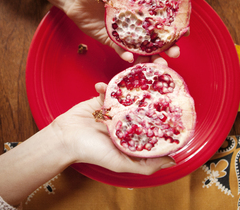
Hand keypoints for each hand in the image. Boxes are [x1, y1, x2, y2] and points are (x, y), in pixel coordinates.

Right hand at [51, 67, 174, 174]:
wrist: (65, 139)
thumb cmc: (92, 153)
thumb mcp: (121, 163)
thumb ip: (146, 165)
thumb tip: (172, 161)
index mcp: (133, 137)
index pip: (153, 125)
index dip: (164, 116)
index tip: (174, 104)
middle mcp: (125, 123)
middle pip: (143, 107)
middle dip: (151, 95)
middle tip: (159, 82)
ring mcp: (114, 110)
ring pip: (128, 95)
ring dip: (132, 85)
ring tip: (139, 74)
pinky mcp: (101, 101)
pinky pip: (109, 90)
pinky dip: (108, 85)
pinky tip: (107, 85)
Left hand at [63, 0, 181, 62]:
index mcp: (144, 9)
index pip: (165, 21)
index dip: (176, 28)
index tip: (184, 33)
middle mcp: (137, 23)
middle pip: (157, 39)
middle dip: (168, 48)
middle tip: (175, 53)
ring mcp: (125, 33)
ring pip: (142, 49)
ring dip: (151, 58)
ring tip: (157, 64)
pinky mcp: (111, 40)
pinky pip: (121, 51)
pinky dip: (126, 56)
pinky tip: (130, 58)